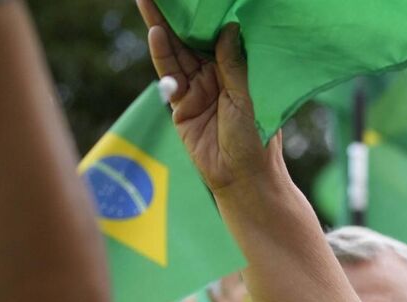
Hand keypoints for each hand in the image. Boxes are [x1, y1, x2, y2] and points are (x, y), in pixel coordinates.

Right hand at [138, 0, 276, 194]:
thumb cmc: (256, 139)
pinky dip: (163, 56)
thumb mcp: (247, 98)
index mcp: (236, 71)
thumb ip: (234, 65)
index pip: (216, 37)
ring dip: (163, 29)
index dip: (205, 17)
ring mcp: (197, 89)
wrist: (243, 178)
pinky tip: (157, 35)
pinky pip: (169, 76)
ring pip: (176, 54)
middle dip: (175, 17)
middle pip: (190, 41)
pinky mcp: (180, 105)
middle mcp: (215, 76)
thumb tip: (229, 28)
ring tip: (150, 3)